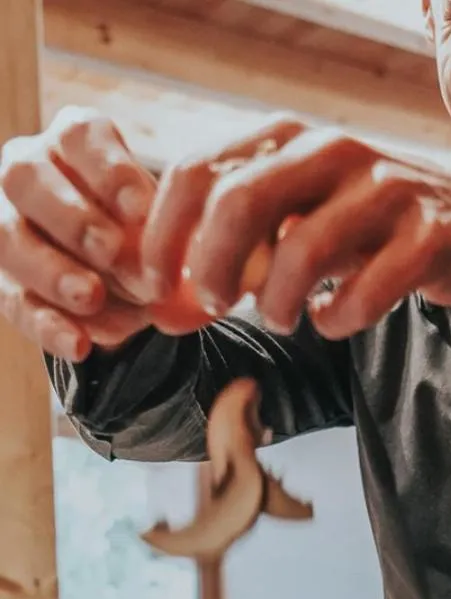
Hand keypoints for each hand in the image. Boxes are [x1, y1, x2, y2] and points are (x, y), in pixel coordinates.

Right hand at [0, 106, 157, 360]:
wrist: (127, 283)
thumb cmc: (148, 237)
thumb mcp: (160, 226)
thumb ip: (158, 235)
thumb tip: (169, 267)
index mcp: (73, 142)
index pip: (80, 138)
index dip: (109, 172)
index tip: (141, 210)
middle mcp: (28, 169)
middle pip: (26, 178)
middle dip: (72, 218)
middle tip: (110, 251)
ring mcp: (5, 221)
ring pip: (8, 237)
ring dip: (52, 270)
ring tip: (91, 297)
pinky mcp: (2, 278)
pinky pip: (14, 301)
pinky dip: (47, 326)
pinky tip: (78, 345)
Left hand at [141, 126, 450, 338]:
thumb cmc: (369, 230)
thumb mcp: (298, 216)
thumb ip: (235, 246)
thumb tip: (164, 300)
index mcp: (288, 139)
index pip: (197, 172)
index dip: (163, 236)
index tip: (154, 287)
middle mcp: (333, 151)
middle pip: (240, 200)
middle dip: (211, 266)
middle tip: (211, 307)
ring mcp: (386, 190)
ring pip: (304, 248)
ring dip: (276, 302)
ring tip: (279, 321)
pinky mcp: (429, 236)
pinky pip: (368, 290)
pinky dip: (339, 318)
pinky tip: (333, 321)